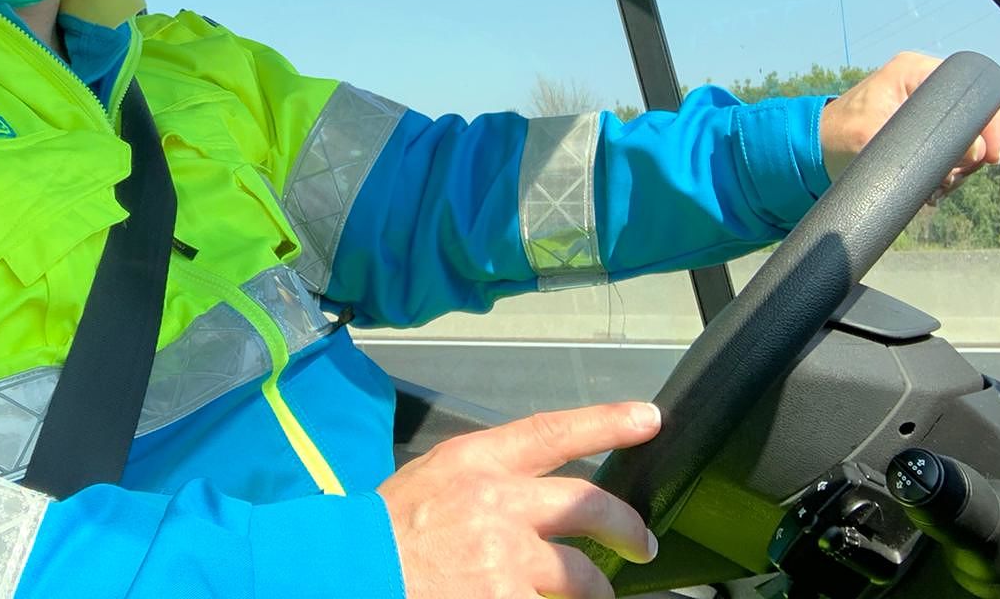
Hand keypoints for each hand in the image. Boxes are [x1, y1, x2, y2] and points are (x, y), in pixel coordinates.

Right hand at [378, 401, 661, 598]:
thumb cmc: (383, 531)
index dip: (606, 423)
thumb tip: (528, 494)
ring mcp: (506, 557)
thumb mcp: (432, 480)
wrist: (353, 571)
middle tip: (642, 545)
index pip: (554, 431)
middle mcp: (499, 502)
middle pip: (588, 505)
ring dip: (593, 591)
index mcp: (477, 461)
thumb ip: (484, 480)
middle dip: (627, 528)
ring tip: (594, 598)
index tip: (647, 419)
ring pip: (580, 575)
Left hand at [820, 51, 999, 193]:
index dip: (989, 124)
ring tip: (932, 186)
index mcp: (913, 71)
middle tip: (947, 179)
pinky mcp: (921, 127)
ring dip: (955, 170)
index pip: (973, 90)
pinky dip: (944, 173)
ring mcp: (925, 106)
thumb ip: (921, 142)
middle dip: (967, 157)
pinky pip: (950, 151)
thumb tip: (974, 152)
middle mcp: (924, 83)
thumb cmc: (835, 137)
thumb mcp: (871, 137)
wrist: (815, 150)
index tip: (985, 159)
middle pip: (973, 120)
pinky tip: (929, 187)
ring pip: (965, 141)